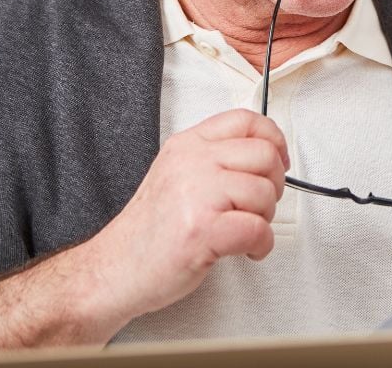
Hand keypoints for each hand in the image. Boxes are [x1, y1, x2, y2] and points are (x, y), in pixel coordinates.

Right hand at [81, 109, 289, 322]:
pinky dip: (261, 245)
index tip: (278, 160)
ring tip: (243, 230)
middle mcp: (192, 162)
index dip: (274, 139)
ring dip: (265, 218)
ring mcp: (196, 194)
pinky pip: (258, 229)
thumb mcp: (178, 174)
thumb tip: (267, 155)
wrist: (113, 270)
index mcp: (188, 145)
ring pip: (265, 192)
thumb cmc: (150, 230)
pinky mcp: (202, 229)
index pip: (246, 120)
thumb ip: (215, 159)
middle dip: (273, 185)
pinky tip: (246, 250)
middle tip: (258, 206)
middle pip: (265, 155)